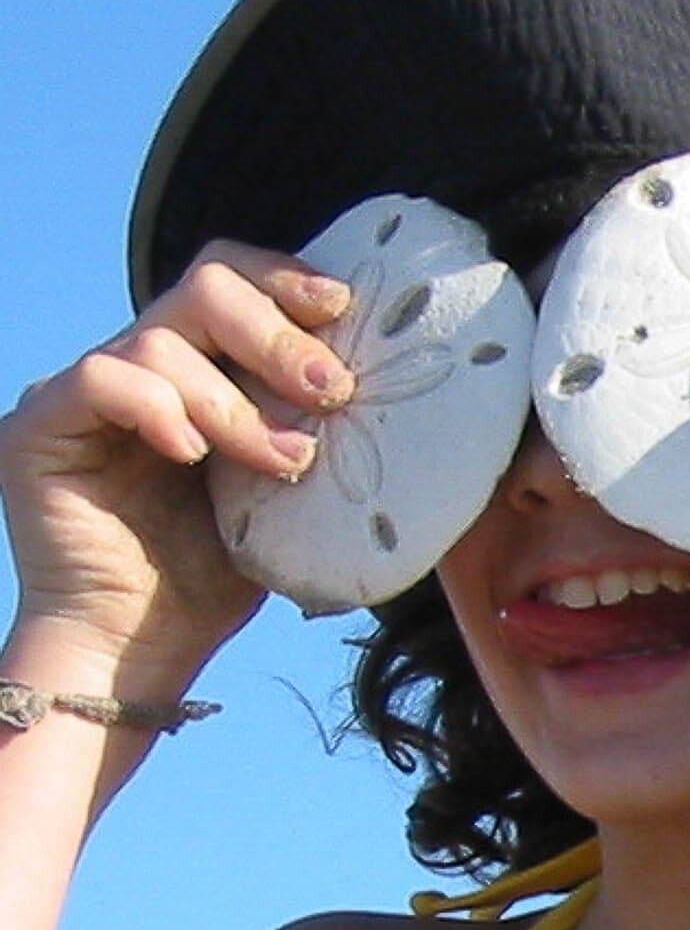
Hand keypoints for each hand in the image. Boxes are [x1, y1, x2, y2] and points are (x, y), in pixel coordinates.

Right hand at [0, 240, 346, 690]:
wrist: (145, 649)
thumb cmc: (220, 577)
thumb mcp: (292, 496)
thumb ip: (320, 437)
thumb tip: (407, 400)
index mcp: (200, 369)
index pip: (233, 280)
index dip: (286, 280)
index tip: (344, 308)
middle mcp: (140, 366)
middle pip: (203, 287)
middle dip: (277, 334)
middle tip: (330, 392)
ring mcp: (86, 392)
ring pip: (162, 341)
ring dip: (236, 404)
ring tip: (284, 465)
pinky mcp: (42, 426)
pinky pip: (101, 379)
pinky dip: (159, 410)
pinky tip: (192, 457)